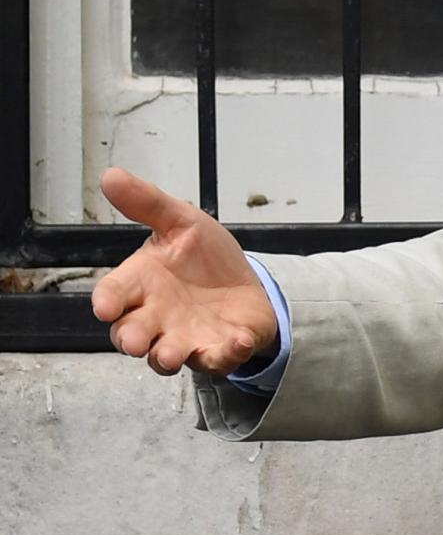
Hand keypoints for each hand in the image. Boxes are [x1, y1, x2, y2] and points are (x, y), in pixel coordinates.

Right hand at [89, 168, 278, 376]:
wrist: (246, 282)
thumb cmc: (203, 258)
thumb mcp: (181, 223)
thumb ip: (148, 204)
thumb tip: (111, 176)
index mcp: (142, 283)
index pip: (113, 293)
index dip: (106, 301)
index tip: (104, 307)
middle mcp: (156, 316)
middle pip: (131, 333)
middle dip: (130, 338)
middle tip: (134, 342)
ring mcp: (185, 337)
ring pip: (166, 356)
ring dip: (168, 356)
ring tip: (172, 354)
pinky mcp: (218, 349)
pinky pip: (218, 358)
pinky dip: (226, 353)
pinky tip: (238, 340)